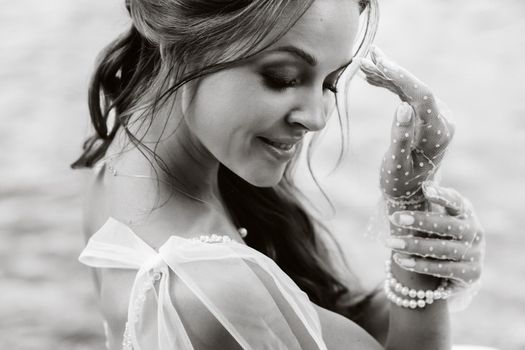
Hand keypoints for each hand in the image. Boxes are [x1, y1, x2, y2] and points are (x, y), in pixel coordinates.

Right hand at [360, 46, 455, 199]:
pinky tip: (373, 78)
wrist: (410, 193)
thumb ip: (400, 137)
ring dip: (388, 76)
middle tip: (369, 56)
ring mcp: (434, 117)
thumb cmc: (400, 182)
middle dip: (391, 71)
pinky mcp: (424, 117)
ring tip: (365, 64)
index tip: (381, 64)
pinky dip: (390, 86)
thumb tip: (403, 107)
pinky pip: (407, 96)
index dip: (402, 78)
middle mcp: (441, 121)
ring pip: (410, 89)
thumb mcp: (396, 164)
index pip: (422, 96)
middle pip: (416, 88)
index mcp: (437, 133)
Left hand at [386, 181, 484, 289]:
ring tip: (389, 242)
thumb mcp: (441, 216)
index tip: (425, 189)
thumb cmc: (444, 234)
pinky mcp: (471, 274)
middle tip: (394, 217)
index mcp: (466, 213)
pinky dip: (419, 264)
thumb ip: (428, 204)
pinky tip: (400, 260)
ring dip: (412, 245)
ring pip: (441, 249)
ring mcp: (474, 253)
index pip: (456, 201)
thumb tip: (409, 186)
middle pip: (446, 225)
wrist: (465, 267)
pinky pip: (441, 269)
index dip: (442, 196)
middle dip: (419, 221)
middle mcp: (474, 231)